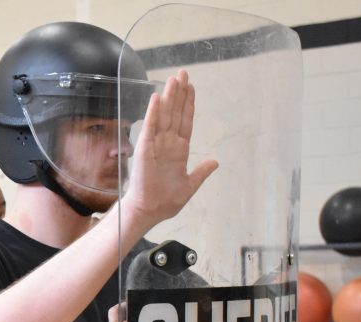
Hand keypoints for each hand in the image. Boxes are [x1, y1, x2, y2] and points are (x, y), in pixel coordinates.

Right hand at [124, 69, 218, 228]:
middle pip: (176, 112)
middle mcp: (168, 143)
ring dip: (169, 97)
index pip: (186, 121)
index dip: (189, 103)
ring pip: (165, 115)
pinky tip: (156, 98)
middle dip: (180, 93)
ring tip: (174, 78)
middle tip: (183, 73)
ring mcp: (157, 145)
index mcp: (180, 150)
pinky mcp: (146, 149)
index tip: (191, 87)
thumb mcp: (190, 185)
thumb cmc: (165, 201)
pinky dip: (153, 113)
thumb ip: (201, 172)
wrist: (150, 210)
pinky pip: (150, 127)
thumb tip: (215, 161)